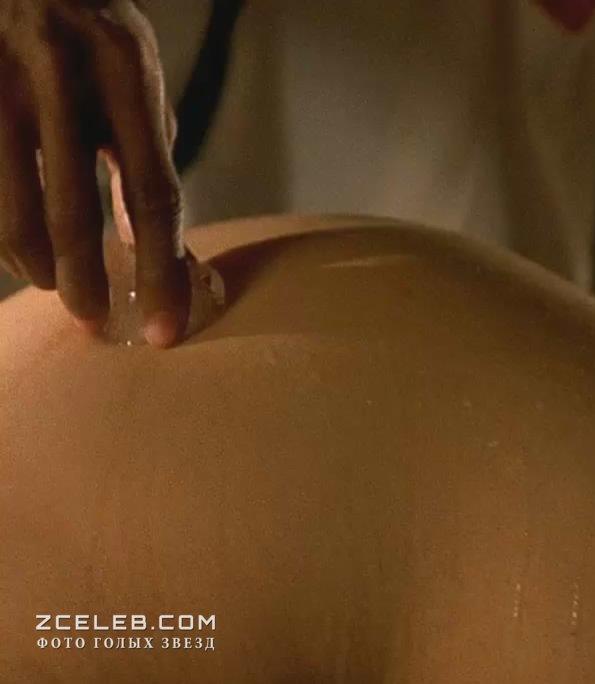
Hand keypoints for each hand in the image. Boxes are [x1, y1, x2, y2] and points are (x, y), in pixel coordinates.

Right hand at [0, 0, 186, 346]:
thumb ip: (143, 153)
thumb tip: (150, 246)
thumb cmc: (93, 31)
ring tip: (53, 284)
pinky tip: (19, 245)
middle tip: (94, 321)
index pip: (154, 192)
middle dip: (84, 283)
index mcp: (126, 69)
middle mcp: (61, 72)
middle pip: (73, 212)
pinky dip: (5, 228)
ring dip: (33, 263)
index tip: (164, 326)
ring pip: (13, 208)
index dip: (162, 268)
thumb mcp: (136, 74)